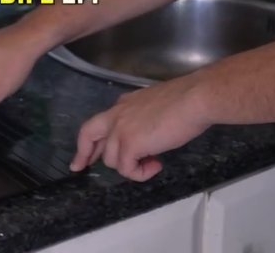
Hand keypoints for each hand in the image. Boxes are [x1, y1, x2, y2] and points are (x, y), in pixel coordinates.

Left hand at [70, 74, 208, 181]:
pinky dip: (141, 173)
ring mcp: (121, 129)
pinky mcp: (130, 144)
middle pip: (88, 134)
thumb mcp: (154, 107)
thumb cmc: (184, 101)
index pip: (99, 123)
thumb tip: (146, 137)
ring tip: (153, 162)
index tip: (83, 154)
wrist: (193, 99)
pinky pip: (127, 169)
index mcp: (123, 105)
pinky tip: (157, 164)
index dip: (90, 140)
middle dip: (83, 154)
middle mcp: (117, 114)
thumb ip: (142, 119)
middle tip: (81, 168)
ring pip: (111, 159)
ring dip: (131, 167)